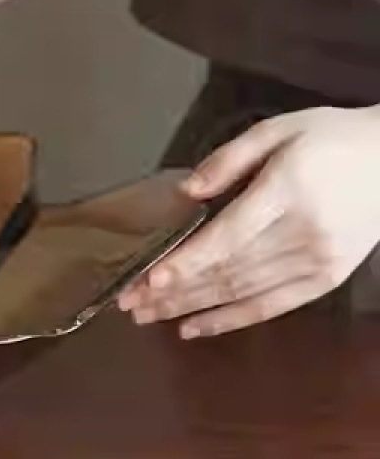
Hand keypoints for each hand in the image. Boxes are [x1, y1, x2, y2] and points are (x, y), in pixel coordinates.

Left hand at [118, 105, 379, 337]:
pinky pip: (270, 307)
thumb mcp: (278, 130)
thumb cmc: (331, 139)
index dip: (187, 262)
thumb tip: (186, 193)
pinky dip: (228, 321)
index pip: (228, 237)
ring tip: (146, 315)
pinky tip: (191, 328)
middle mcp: (301, 234)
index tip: (150, 278)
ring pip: (241, 292)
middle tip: (128, 302)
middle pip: (226, 270)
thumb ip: (228, 159)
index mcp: (286, 193)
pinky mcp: (326, 280)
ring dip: (189, 307)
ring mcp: (317, 262)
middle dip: (173, 289)